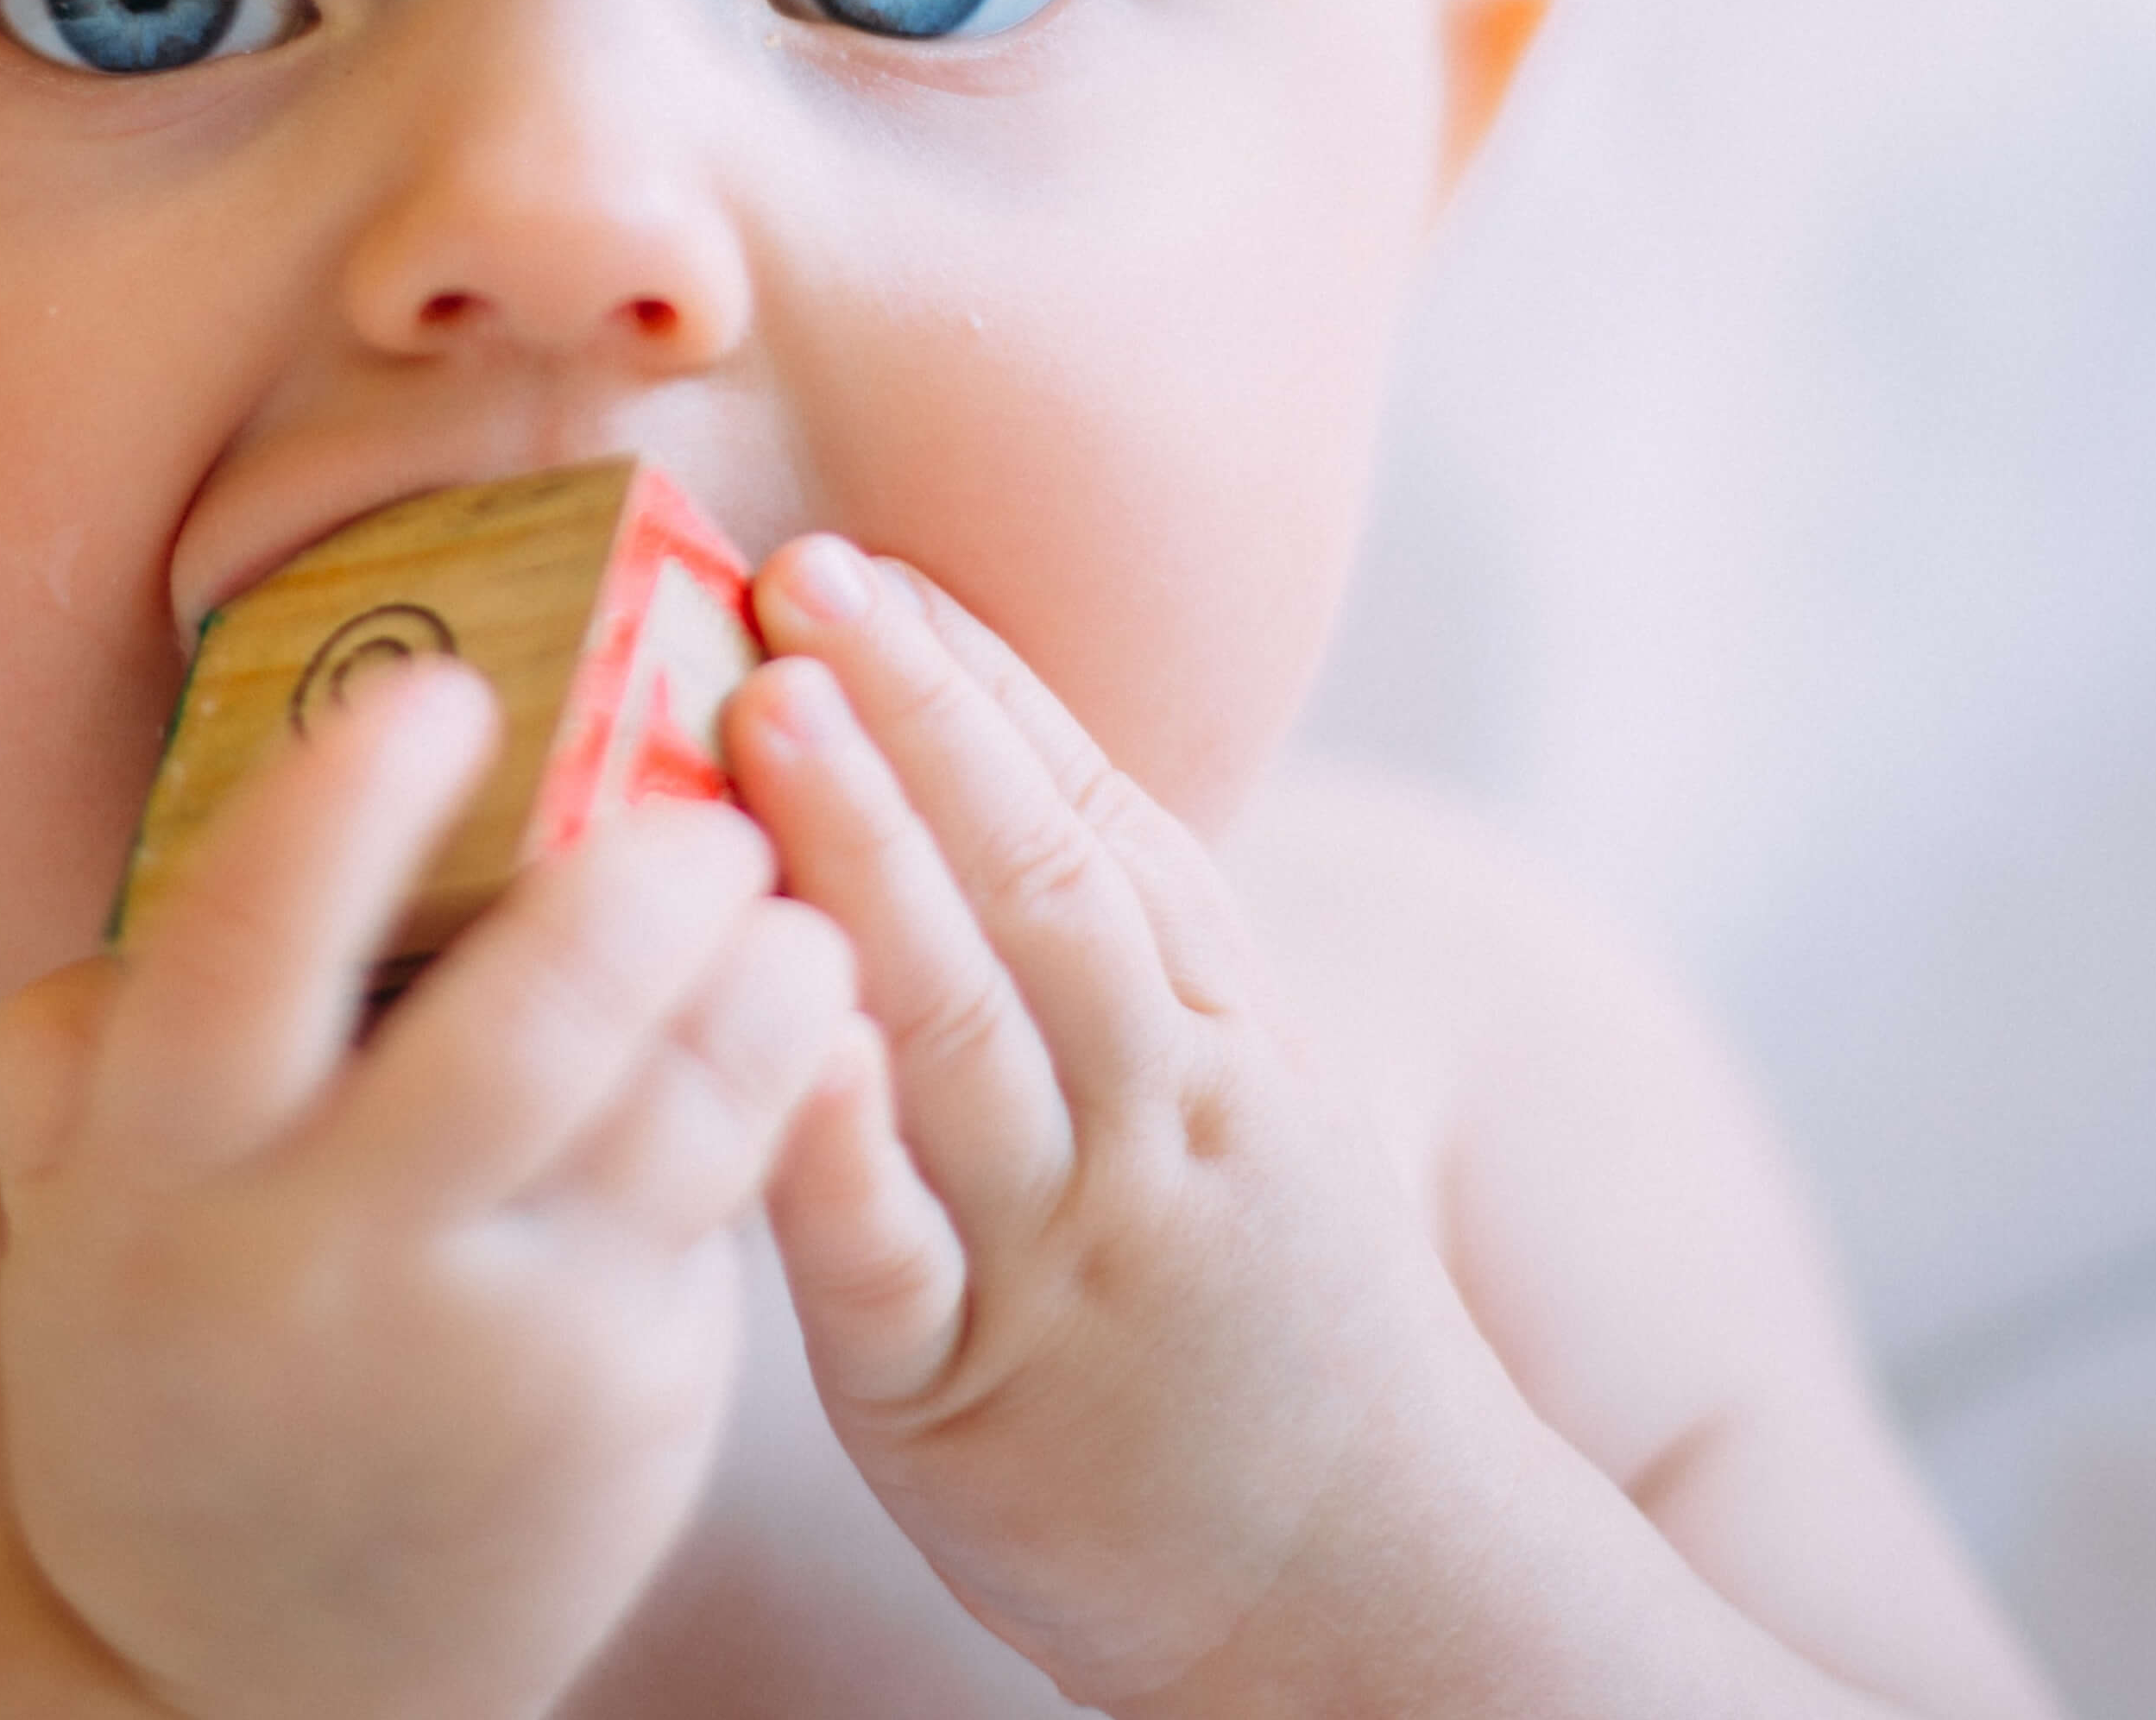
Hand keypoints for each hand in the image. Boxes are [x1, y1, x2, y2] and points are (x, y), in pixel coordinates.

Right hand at [0, 662, 855, 1719]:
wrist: (251, 1682)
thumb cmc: (170, 1376)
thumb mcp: (74, 1223)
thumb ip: (86, 1051)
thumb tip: (166, 867)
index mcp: (163, 1186)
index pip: (247, 954)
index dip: (349, 809)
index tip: (444, 691)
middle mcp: (331, 1266)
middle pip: (525, 1031)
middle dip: (639, 887)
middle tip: (703, 799)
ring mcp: (502, 1350)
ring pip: (678, 1114)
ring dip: (765, 979)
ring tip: (790, 898)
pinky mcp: (632, 1404)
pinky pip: (729, 1202)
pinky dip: (790, 1083)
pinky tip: (813, 1009)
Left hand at [730, 542, 1506, 1712]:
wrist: (1387, 1592)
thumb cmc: (1265, 1310)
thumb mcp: (1244, 1102)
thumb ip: (1128, 953)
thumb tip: (980, 768)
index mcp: (1215, 1033)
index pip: (1097, 819)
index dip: (979, 683)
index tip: (873, 562)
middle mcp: (1152, 1113)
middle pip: (1034, 884)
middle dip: (915, 718)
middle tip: (799, 576)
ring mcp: (1064, 1251)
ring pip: (961, 1027)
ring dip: (866, 857)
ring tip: (768, 712)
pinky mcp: (965, 1393)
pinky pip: (892, 1254)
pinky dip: (838, 1141)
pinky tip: (774, 1031)